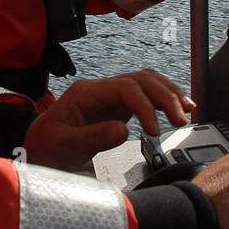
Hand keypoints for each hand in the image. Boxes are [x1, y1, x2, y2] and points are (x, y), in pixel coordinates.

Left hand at [23, 69, 194, 171]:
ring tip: (187, 111)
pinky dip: (164, 100)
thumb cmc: (47, 146)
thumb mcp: (64, 146)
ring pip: (146, 82)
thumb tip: (123, 130)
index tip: (154, 130)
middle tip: (181, 120)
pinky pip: (145, 95)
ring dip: (169, 94)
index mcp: (86, 93)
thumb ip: (92, 138)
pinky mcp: (117, 106)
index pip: (125, 87)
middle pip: (141, 79)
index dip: (145, 106)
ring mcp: (110, 96)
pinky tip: (179, 108)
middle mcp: (101, 89)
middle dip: (164, 96)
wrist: (40, 148)